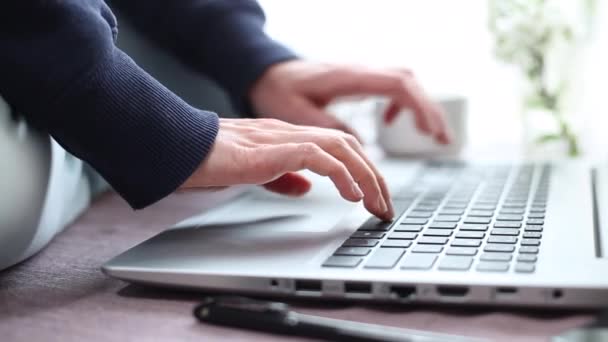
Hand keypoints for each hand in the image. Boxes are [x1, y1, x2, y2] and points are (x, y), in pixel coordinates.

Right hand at [182, 118, 393, 219]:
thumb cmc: (210, 158)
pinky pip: (321, 157)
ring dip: (366, 177)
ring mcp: (284, 138)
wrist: (182, 149)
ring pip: (342, 148)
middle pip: (349, 145)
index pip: (339, 147)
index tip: (373, 197)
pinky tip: (352, 195)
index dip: (361, 170)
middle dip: (374, 176)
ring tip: (377, 204)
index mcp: (288, 137)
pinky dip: (342, 174)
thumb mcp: (256, 171)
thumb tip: (306, 188)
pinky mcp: (276, 148)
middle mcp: (292, 133)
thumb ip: (283, 176)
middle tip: (385, 206)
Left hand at [250, 60, 450, 143]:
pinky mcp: (357, 81)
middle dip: (429, 109)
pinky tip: (392, 122)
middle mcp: (359, 72)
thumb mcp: (298, 114)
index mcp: (348, 78)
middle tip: (442, 139)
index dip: (419, 106)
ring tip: (432, 134)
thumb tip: (361, 147)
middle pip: (408, 82)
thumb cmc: (278, 91)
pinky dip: (400, 103)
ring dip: (420, 106)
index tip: (430, 131)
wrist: (267, 74)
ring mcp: (360, 75)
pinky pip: (389, 86)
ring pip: (403, 82)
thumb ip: (329, 128)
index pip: (397, 84)